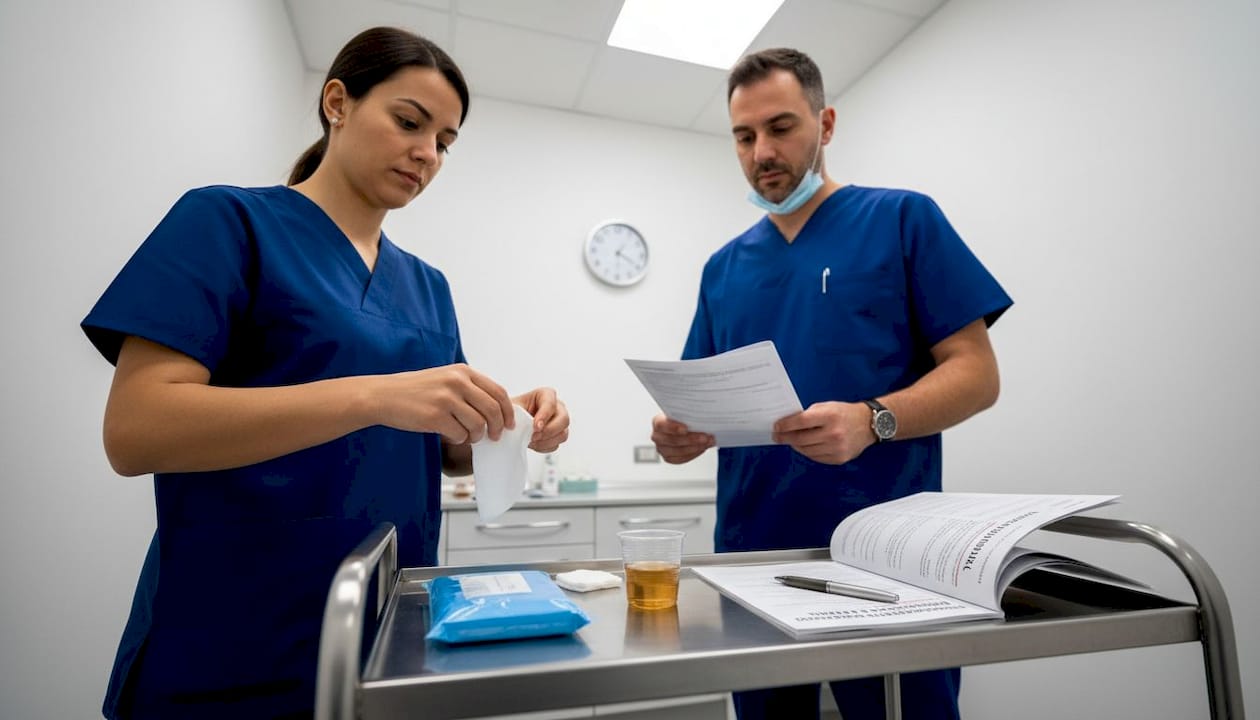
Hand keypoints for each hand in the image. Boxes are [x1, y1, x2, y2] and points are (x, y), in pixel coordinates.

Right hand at [376, 364, 514, 443]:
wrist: (383, 395)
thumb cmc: (415, 390)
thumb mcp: (445, 378)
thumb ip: (469, 388)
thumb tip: (496, 409)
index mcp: (463, 372)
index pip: (498, 392)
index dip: (508, 411)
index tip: (509, 424)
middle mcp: (457, 382)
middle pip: (493, 409)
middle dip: (498, 427)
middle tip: (495, 437)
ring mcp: (446, 399)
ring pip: (478, 425)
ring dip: (477, 436)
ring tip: (469, 436)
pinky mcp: (435, 416)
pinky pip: (459, 434)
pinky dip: (459, 439)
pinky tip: (450, 435)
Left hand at [514, 387, 569, 452]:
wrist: (511, 423)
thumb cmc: (513, 411)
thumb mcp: (512, 408)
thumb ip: (517, 414)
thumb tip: (520, 424)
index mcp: (546, 395)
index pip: (551, 403)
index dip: (544, 416)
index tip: (535, 427)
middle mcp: (557, 407)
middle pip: (564, 419)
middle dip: (548, 431)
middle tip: (533, 436)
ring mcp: (559, 422)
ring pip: (563, 434)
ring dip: (546, 441)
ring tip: (531, 440)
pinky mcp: (557, 435)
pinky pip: (556, 444)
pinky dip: (544, 447)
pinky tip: (533, 443)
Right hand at [651, 414, 713, 463]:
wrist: (684, 426)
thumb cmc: (683, 418)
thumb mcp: (684, 412)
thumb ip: (689, 414)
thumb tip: (702, 416)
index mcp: (658, 422)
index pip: (661, 425)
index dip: (673, 427)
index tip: (686, 428)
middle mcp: (657, 436)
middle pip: (672, 440)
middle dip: (691, 439)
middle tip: (705, 437)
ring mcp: (662, 449)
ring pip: (678, 451)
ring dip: (695, 447)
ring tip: (708, 442)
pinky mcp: (669, 457)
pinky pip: (681, 458)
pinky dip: (694, 453)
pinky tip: (702, 447)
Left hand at [772, 401, 873, 464]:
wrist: (869, 424)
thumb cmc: (844, 413)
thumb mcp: (827, 406)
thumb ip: (809, 414)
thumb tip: (788, 424)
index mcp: (829, 416)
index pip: (801, 422)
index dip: (785, 425)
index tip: (776, 427)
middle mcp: (833, 433)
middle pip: (801, 439)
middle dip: (785, 438)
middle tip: (777, 437)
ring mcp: (836, 448)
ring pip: (806, 450)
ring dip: (795, 445)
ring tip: (790, 441)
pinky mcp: (839, 459)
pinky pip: (816, 458)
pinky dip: (807, 452)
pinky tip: (804, 446)